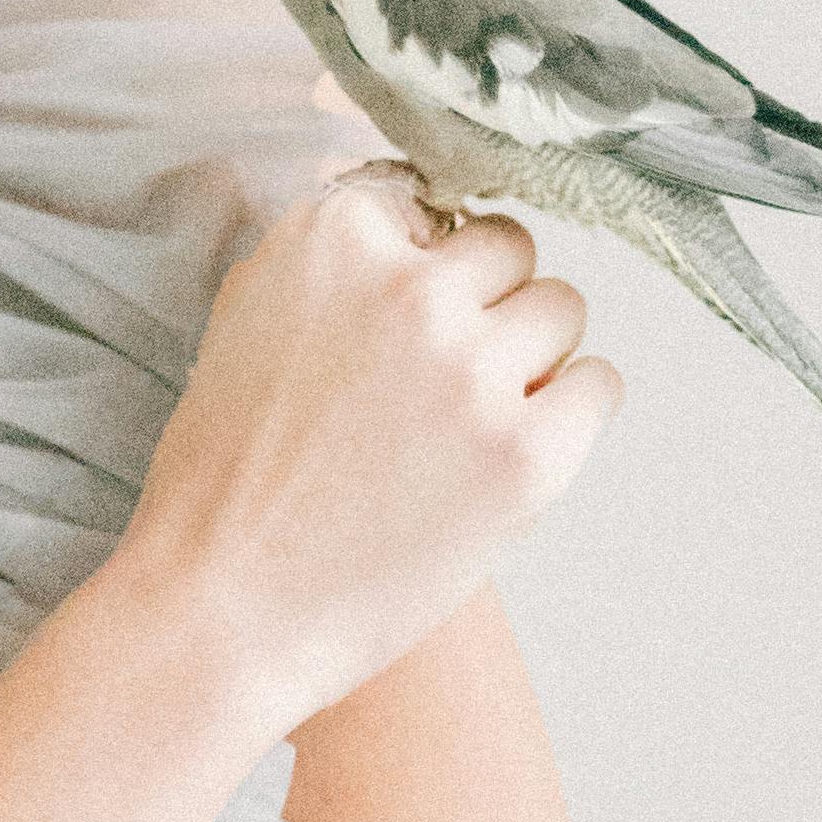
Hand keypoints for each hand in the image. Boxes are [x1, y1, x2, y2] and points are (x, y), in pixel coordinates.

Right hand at [111, 161, 620, 726]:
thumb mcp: (244, 321)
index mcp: (330, 240)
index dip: (419, 272)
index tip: (396, 330)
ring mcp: (472, 371)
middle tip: (439, 385)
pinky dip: (569, 416)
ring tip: (468, 425)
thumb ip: (327, 258)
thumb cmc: (226, 482)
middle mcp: (408, 290)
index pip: (431, 208)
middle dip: (484, 308)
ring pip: (562, 310)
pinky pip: (600, 386)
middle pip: (510, 250)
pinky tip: (514, 452)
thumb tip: (416, 216)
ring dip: (530, 360)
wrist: (221, 613)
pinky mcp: (526, 455)